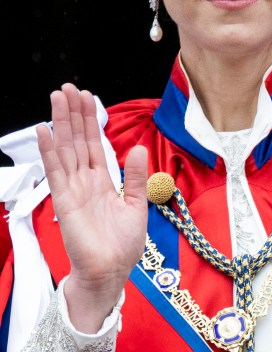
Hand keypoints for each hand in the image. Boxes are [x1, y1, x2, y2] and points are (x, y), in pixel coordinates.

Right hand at [36, 83, 147, 332]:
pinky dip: (50, 150)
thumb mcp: (136, 205)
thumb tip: (138, 147)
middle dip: (73, 113)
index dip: (90, 120)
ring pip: (66, 148)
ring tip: (56, 98)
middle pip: (77, 140)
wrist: (111, 272)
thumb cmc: (122, 244)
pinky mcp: (65, 201)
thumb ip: (136, 176)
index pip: (94, 143)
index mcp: (103, 180)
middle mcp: (85, 181)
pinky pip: (56, 171)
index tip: (87, 97)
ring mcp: (73, 189)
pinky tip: (45, 130)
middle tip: (68, 87)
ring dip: (61, 123)